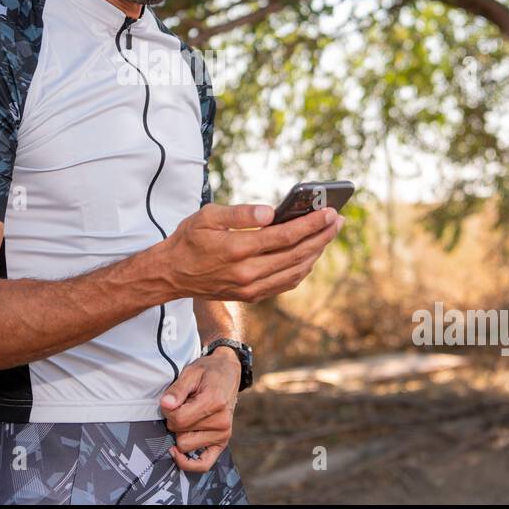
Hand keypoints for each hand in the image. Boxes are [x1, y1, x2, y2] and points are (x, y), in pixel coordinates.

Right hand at [158, 202, 344, 302]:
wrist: (172, 274)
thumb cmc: (189, 239)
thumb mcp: (207, 216)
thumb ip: (240, 213)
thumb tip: (271, 212)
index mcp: (237, 249)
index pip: (284, 236)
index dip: (310, 224)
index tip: (329, 212)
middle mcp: (247, 272)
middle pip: (296, 254)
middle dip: (321, 236)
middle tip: (337, 220)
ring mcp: (251, 288)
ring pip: (295, 271)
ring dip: (316, 253)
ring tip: (328, 234)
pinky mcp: (252, 295)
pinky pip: (286, 283)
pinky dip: (302, 268)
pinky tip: (310, 254)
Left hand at [160, 348, 241, 472]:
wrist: (228, 373)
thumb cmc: (208, 372)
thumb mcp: (191, 372)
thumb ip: (177, 389)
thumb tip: (165, 405)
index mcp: (214, 402)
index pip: (178, 418)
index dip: (168, 409)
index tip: (171, 400)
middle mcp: (221, 422)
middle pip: (180, 433)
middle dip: (174, 420)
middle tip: (183, 405)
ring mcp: (223, 434)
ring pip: (185, 446)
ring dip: (181, 433)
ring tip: (190, 415)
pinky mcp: (222, 442)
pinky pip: (203, 463)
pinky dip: (189, 463)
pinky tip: (178, 452)